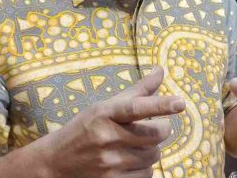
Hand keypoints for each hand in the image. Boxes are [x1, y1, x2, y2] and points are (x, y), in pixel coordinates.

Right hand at [36, 66, 184, 177]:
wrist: (55, 163)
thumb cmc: (85, 128)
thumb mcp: (105, 106)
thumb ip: (137, 91)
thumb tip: (160, 70)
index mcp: (105, 113)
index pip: (136, 107)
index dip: (160, 105)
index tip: (180, 103)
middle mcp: (107, 137)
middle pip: (156, 135)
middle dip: (160, 131)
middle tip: (151, 129)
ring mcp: (110, 163)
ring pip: (154, 156)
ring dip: (150, 150)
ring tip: (133, 147)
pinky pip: (147, 174)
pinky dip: (144, 168)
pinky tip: (129, 162)